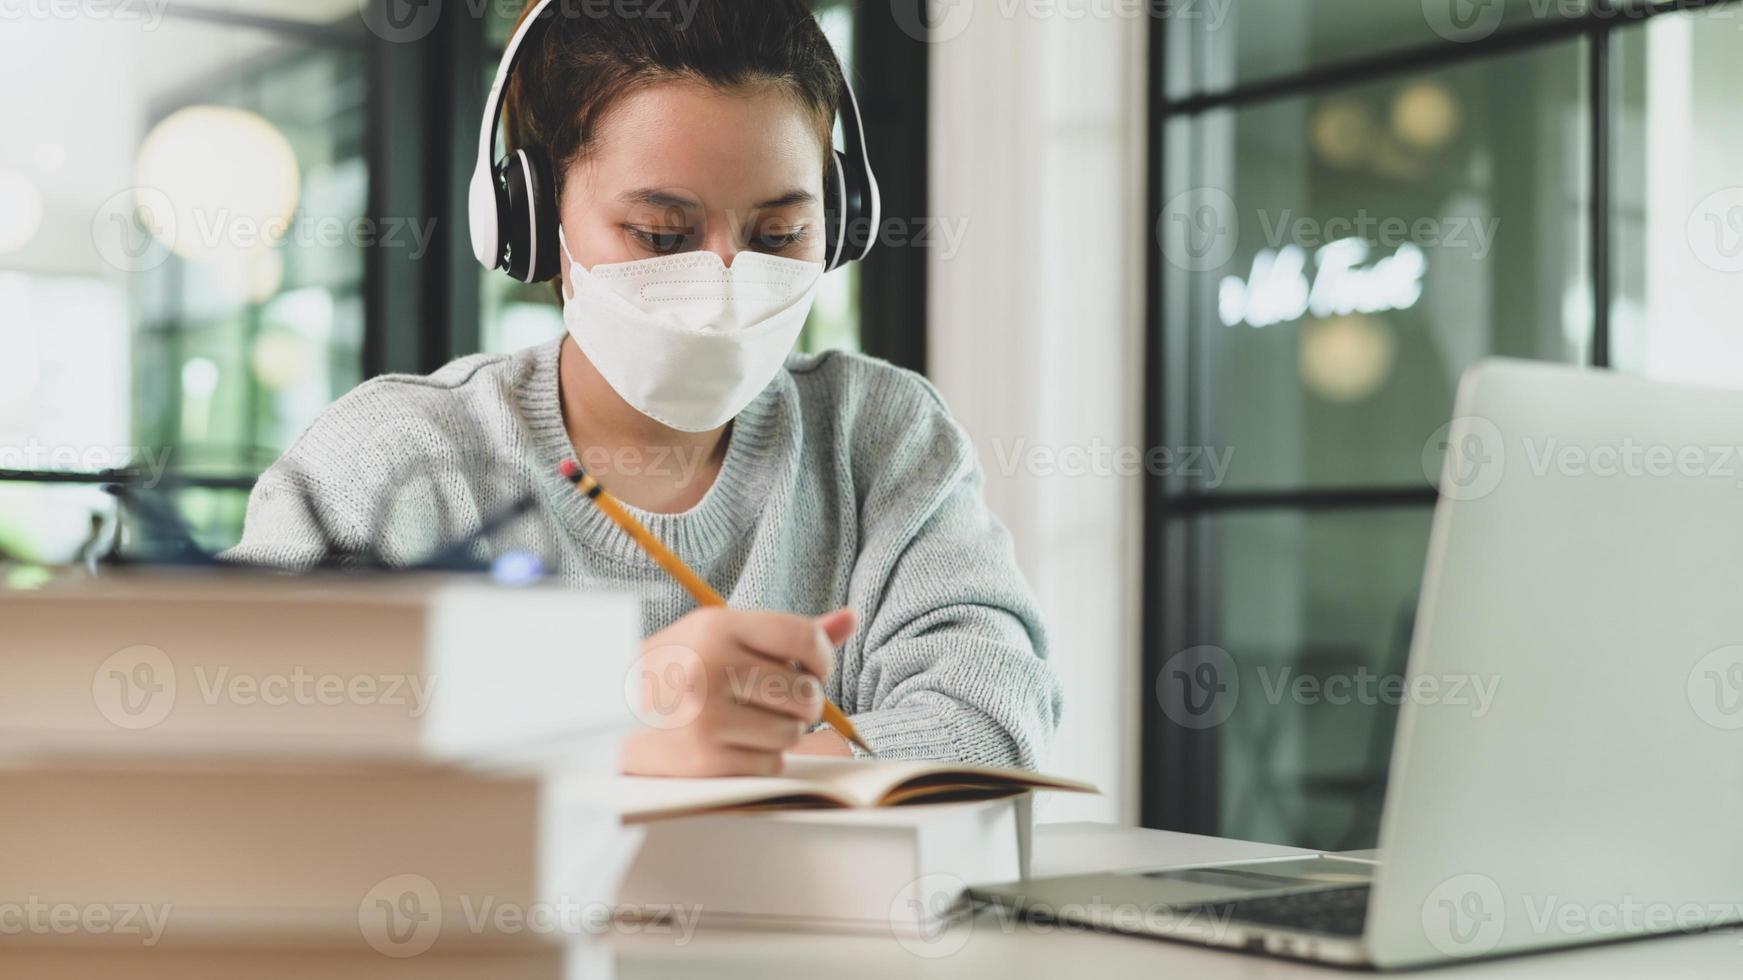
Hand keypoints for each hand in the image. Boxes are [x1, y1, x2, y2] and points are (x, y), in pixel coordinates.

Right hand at [621, 607, 856, 776]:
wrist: (606, 718)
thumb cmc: (675, 672)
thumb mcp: (719, 636)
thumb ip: (785, 633)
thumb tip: (851, 618)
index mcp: (717, 626)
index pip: (804, 638)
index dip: (821, 657)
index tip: (810, 667)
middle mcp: (712, 667)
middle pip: (806, 693)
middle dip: (799, 701)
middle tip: (769, 699)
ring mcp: (707, 716)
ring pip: (792, 732)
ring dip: (777, 732)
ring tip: (742, 721)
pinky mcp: (706, 759)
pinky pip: (772, 764)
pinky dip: (759, 760)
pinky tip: (728, 745)